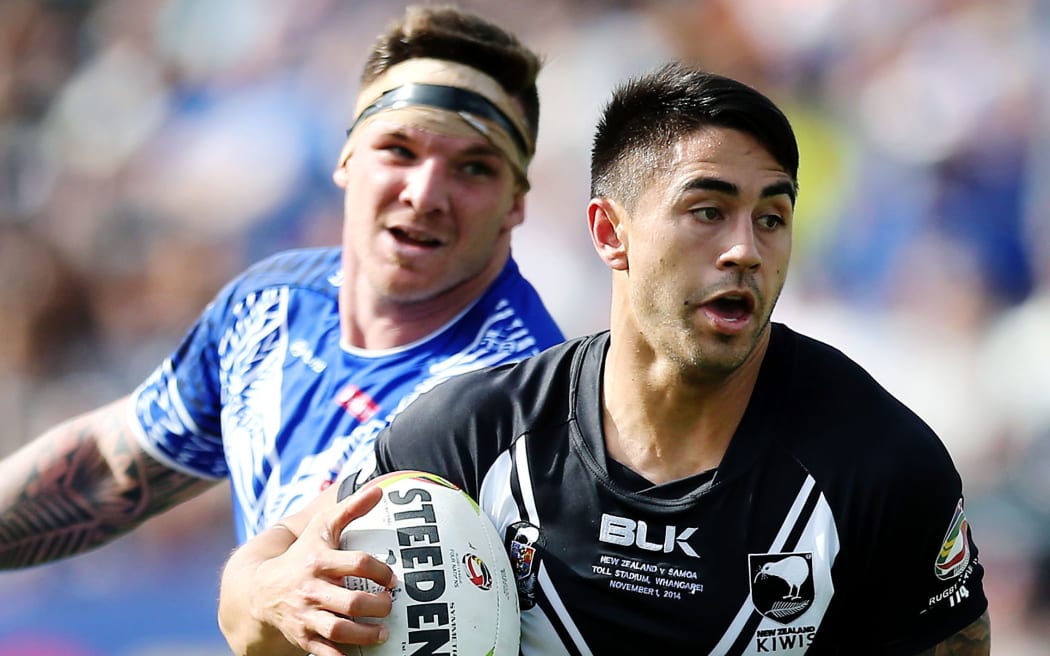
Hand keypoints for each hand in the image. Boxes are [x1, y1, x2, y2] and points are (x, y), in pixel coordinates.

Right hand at [240, 484, 397, 655]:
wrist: (259, 591)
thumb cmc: (301, 555)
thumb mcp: (320, 529)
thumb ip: (350, 509)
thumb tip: (378, 489)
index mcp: (319, 561)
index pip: (356, 563)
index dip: (380, 570)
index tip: (392, 578)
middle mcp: (312, 589)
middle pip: (351, 601)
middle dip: (376, 606)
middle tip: (390, 605)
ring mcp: (307, 615)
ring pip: (339, 630)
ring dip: (365, 634)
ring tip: (382, 633)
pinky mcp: (303, 637)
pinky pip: (324, 653)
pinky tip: (359, 654)